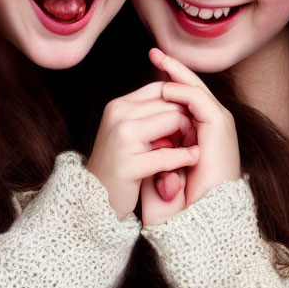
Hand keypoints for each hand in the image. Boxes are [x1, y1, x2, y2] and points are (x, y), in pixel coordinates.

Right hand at [86, 80, 199, 219]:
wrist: (96, 199)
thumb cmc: (119, 164)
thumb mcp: (129, 130)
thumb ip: (149, 112)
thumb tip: (181, 96)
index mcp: (119, 105)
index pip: (161, 88)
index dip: (180, 101)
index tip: (189, 119)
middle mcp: (118, 115)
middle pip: (171, 103)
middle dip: (186, 120)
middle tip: (192, 137)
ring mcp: (122, 138)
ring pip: (174, 121)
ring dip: (187, 136)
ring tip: (189, 148)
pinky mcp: (128, 164)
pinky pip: (169, 155)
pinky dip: (185, 157)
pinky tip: (192, 159)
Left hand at [149, 48, 240, 207]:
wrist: (203, 218)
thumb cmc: (183, 202)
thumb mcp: (162, 172)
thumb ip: (156, 155)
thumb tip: (142, 142)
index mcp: (201, 132)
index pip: (185, 98)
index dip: (168, 82)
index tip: (151, 68)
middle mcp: (212, 124)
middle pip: (191, 88)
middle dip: (172, 69)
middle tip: (154, 52)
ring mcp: (218, 123)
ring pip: (196, 89)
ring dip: (176, 72)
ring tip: (158, 58)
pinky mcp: (219, 126)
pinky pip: (199, 100)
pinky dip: (182, 91)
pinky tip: (164, 87)